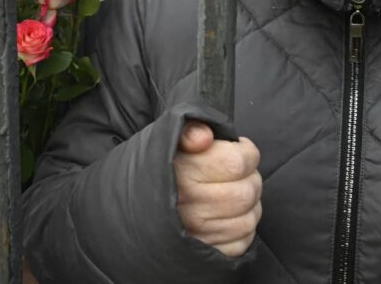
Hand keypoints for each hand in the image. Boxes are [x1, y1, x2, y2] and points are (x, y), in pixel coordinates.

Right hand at [173, 120, 261, 257]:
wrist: (130, 204)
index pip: (238, 163)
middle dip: (250, 177)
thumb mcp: (170, 138)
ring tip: (233, 193)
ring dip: (249, 204)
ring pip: (250, 218)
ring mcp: (198, 234)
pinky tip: (227, 216)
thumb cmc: (161, 167)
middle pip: (248, 192)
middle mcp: (189, 207)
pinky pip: (242, 242)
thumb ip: (189, 128)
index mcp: (183, 173)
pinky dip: (242, 229)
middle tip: (237, 173)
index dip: (247, 152)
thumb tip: (204, 137)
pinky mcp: (205, 253)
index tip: (240, 150)